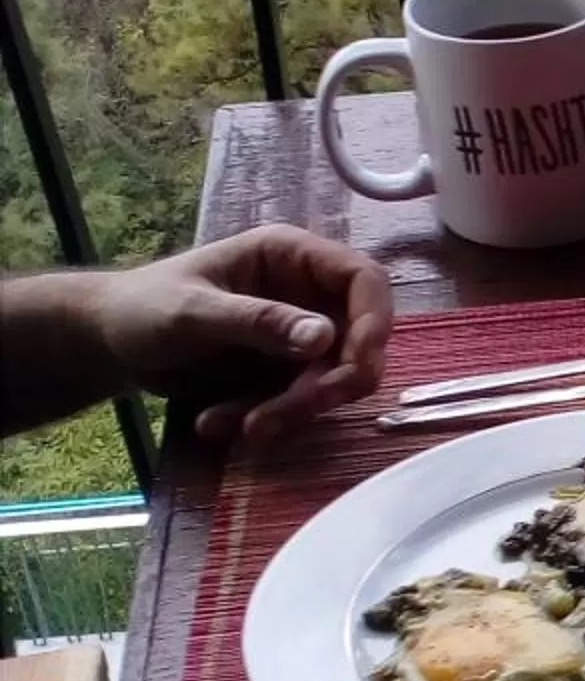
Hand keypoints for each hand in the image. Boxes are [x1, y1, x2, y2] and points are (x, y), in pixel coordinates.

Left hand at [94, 227, 393, 443]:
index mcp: (292, 256)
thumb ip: (259, 322)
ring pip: (330, 381)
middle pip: (357, 341)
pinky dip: (266, 419)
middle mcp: (308, 293)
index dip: (374, 324)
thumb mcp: (194, 313)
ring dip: (288, 411)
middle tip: (280, 417)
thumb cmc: (145, 308)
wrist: (114, 344)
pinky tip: (216, 422)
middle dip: (323, 386)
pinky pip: (299, 403)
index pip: (363, 281)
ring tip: (226, 424)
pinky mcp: (287, 372)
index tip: (357, 369)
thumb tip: (325, 337)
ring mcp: (301, 335)